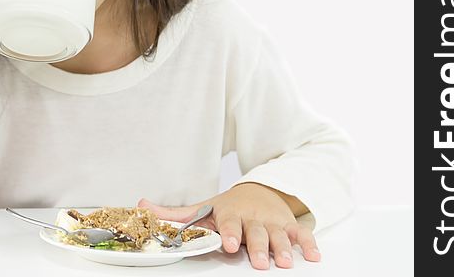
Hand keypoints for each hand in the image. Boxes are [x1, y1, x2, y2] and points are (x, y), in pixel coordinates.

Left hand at [138, 183, 319, 269]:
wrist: (259, 191)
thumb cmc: (228, 206)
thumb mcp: (202, 207)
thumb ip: (174, 214)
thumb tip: (140, 206)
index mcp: (231, 214)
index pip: (229, 224)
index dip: (229, 233)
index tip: (228, 243)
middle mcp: (253, 218)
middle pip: (257, 233)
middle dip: (260, 247)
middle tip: (261, 262)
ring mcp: (273, 221)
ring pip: (280, 235)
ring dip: (283, 248)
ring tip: (284, 262)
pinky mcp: (290, 225)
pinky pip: (302, 234)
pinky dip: (309, 243)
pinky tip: (313, 256)